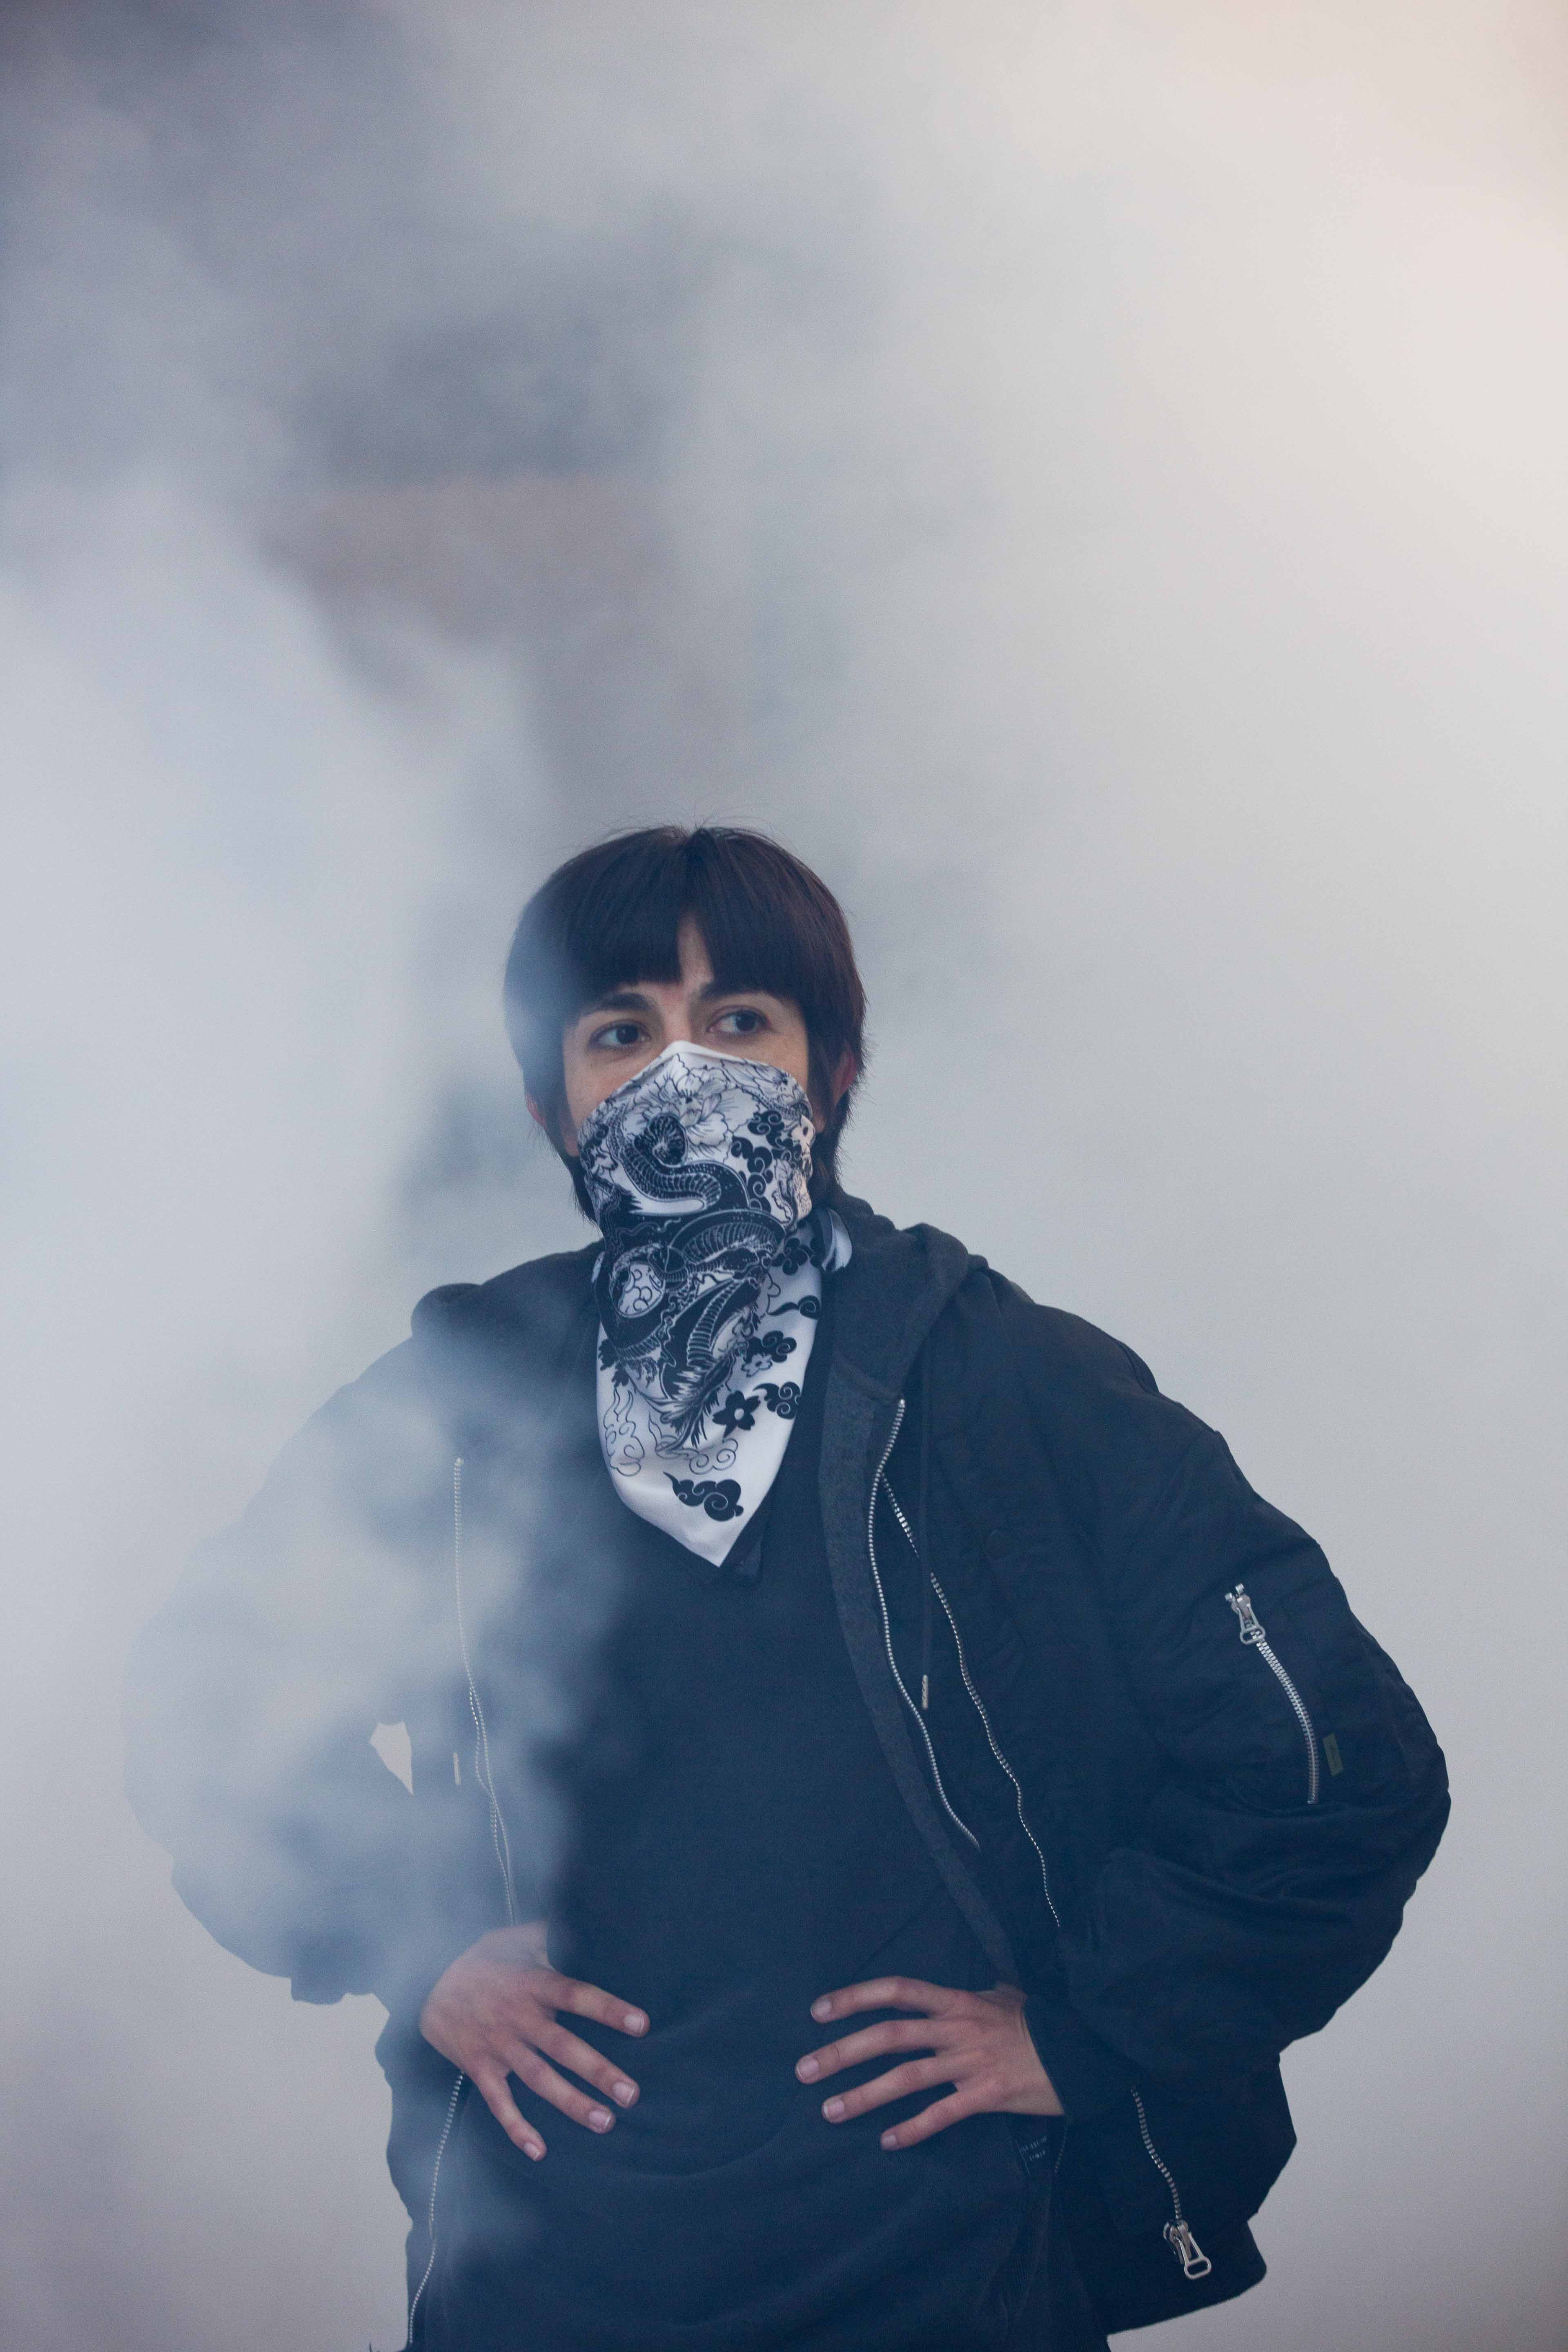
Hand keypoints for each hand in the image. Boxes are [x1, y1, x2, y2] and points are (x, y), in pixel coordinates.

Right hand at [420, 1922, 648, 2159]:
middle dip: (598, 2072)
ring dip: (571, 2103)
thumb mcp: (513, 1939)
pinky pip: (499, 2103)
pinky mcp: (479, 2068)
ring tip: (604, 2122)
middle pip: (564, 2047)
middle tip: (632, 2094)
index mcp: (533, 1984)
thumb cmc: (480, 1959)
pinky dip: (516, 2128)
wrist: (425, 1981)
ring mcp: (498, 2046)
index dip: (608, 2010)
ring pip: (539, 2079)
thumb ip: (550, 1935)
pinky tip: (538, 2151)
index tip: (642, 2025)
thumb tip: (586, 1914)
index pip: (577, 1995)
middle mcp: (519, 2017)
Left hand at [796, 1976, 1061, 2150]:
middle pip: (889, 2035)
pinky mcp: (986, 2095)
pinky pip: (943, 2113)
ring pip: (906, 2077)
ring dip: (864, 2095)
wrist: (1081, 2048)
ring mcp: (969, 2063)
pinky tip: (888, 2142)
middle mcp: (956, 2029)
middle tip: (804, 2070)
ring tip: (829, 2110)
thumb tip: (960, 1990)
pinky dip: (913, 2128)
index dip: (856, 1997)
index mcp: (956, 2001)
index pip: (897, 1991)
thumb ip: (972, 1995)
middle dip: (842, 2052)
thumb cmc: (1040, 2022)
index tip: (818, 2011)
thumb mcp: (1003, 1996)